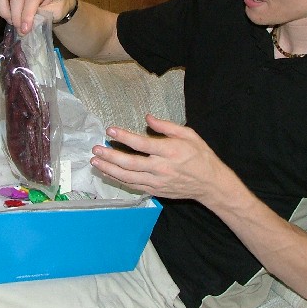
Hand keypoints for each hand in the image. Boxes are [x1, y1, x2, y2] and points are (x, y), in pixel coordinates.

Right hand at [0, 0, 74, 33]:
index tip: (25, 30)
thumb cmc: (57, 6)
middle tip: (19, 29)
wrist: (57, 0)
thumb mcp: (56, 12)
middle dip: (15, 16)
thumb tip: (26, 25)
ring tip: (10, 22)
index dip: (27, 15)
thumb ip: (42, 16)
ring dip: (3, 10)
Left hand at [90, 114, 224, 202]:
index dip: (125, 137)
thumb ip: (166, 127)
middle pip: (131, 163)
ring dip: (110, 169)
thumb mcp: (189, 135)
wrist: (210, 184)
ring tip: (95, 162)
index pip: (142, 144)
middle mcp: (162, 168)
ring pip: (128, 177)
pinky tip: (108, 173)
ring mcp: (157, 181)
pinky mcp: (155, 190)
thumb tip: (148, 117)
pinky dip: (119, 180)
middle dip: (110, 156)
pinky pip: (133, 186)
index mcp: (170, 151)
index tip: (110, 130)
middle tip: (95, 149)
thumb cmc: (200, 156)